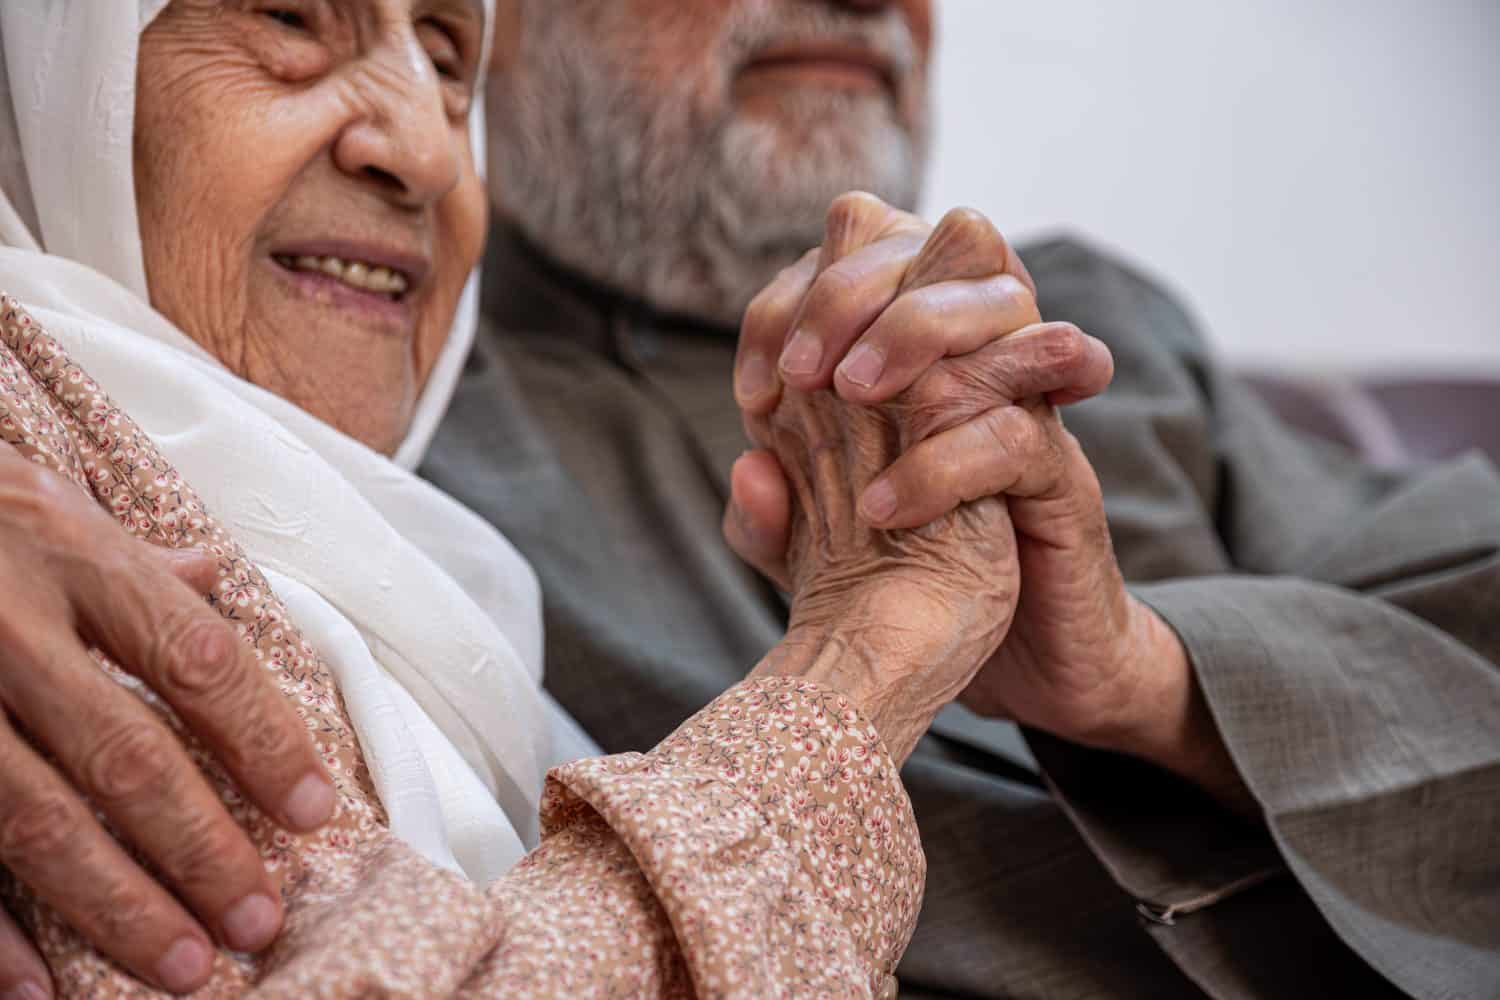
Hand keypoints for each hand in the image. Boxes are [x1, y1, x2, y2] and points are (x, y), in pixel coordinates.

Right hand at [0, 444, 335, 994]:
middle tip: (258, 920)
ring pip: (35, 819)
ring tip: (184, 967)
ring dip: (116, 904)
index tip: (314, 812)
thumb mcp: (50, 503)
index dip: (263, 740)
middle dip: (200, 847)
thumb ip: (134, 558)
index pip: (197, 658)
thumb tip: (214, 577)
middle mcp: (8, 627)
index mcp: (75, 557)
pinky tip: (38, 988)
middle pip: (125, 754)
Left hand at [728, 195, 1250, 810]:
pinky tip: (884, 508)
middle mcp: (976, 361)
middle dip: (851, 290)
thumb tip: (747, 469)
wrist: (1016, 665)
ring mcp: (1027, 407)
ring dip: (913, 330)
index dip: (791, 300)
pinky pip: (1015, 428)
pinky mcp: (1061, 473)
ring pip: (1000, 298)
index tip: (753, 390)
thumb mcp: (819, 559)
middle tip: (801, 376)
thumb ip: (771, 521)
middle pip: (939, 238)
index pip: (862, 250)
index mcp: (913, 358)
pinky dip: (943, 458)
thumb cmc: (915, 590)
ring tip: (848, 396)